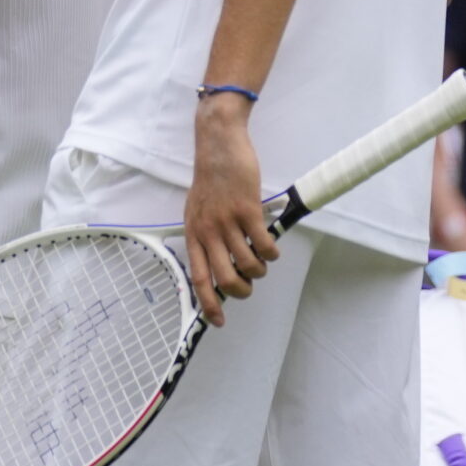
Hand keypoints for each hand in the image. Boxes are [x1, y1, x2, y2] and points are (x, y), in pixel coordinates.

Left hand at [182, 95, 278, 325]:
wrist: (219, 144)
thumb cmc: (211, 177)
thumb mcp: (197, 209)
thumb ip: (204, 235)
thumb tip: (217, 263)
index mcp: (193, 233)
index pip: (199, 278)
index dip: (209, 305)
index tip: (218, 321)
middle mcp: (208, 231)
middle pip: (226, 279)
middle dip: (242, 290)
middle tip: (249, 284)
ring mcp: (227, 221)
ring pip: (248, 264)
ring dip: (260, 269)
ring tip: (262, 258)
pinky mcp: (248, 210)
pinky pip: (264, 245)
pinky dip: (272, 252)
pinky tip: (272, 246)